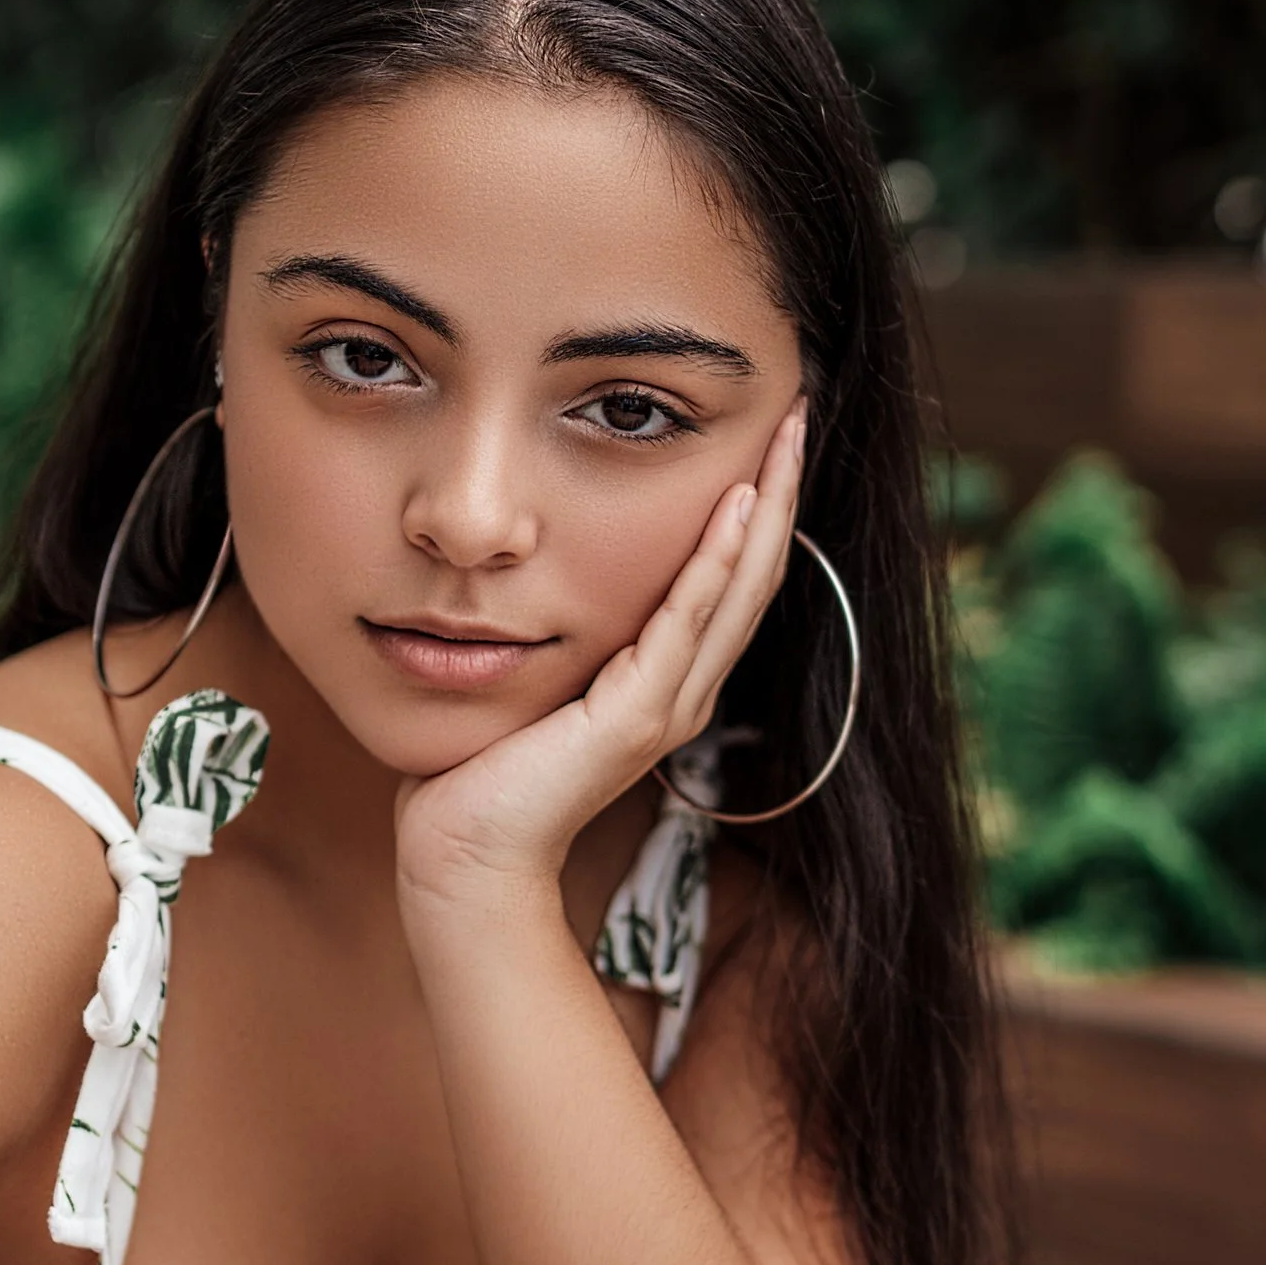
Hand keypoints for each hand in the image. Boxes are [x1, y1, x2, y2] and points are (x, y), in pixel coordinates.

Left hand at [394, 405, 806, 912]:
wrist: (467, 853)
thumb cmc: (487, 768)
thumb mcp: (541, 674)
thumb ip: (568, 629)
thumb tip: (549, 565)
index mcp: (668, 681)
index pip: (733, 579)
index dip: (759, 508)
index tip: (770, 435)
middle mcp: (685, 691)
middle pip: (755, 574)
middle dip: (780, 490)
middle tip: (798, 411)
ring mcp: (669, 705)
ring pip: (738, 590)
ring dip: (766, 508)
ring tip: (784, 437)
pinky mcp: (636, 716)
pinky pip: (686, 621)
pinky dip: (715, 562)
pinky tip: (733, 506)